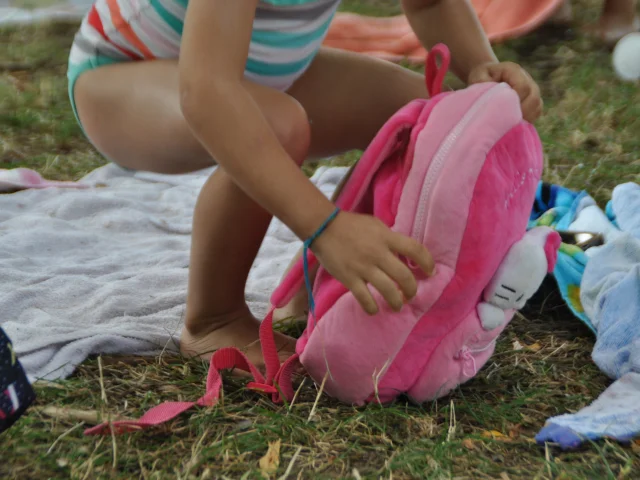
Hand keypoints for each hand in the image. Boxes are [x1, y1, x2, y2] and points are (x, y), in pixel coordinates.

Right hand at [312, 211, 433, 314]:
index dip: (427, 262)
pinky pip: (364, 298)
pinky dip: (372, 308)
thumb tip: (403, 253)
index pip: (415, 249)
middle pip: (404, 276)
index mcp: (386, 237)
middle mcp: (378, 253)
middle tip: (411, 295)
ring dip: (396, 302)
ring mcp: (363, 267)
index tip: (431, 271)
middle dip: (412, 290)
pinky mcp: (349, 278)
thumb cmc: (351, 225)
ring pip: (388, 290)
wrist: (323, 227)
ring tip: (397, 306)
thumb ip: (390, 238)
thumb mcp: (376, 225)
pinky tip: (374, 309)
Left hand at [467, 62, 542, 122]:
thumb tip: (493, 98)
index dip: (516, 102)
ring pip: (537, 106)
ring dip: (526, 118)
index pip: (523, 87)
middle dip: (522, 113)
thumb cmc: (481, 77)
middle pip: (534, 98)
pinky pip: (536, 112)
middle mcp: (527, 79)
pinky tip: (515, 125)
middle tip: (507, 123)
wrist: (487, 76)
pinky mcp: (533, 101)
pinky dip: (529, 120)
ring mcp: (532, 90)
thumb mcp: (477, 77)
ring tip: (510, 125)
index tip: (503, 113)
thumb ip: (483, 84)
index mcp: (514, 71)